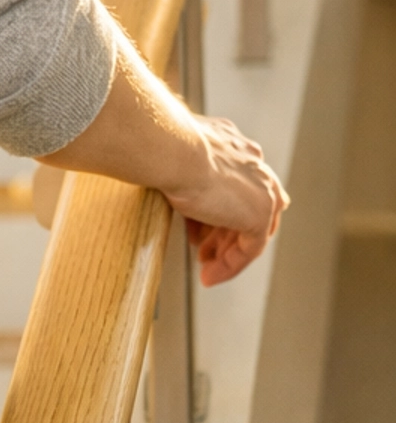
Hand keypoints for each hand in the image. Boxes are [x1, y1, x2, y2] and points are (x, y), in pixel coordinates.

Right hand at [161, 114, 287, 287]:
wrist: (170, 148)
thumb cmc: (162, 147)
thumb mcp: (171, 156)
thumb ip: (179, 167)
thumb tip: (160, 177)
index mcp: (236, 148)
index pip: (238, 186)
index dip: (217, 212)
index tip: (199, 230)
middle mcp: (254, 165)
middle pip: (249, 209)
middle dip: (225, 235)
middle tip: (204, 252)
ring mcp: (261, 189)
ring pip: (252, 230)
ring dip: (227, 254)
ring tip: (206, 270)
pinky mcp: (259, 213)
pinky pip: (250, 248)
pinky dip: (230, 264)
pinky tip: (209, 275)